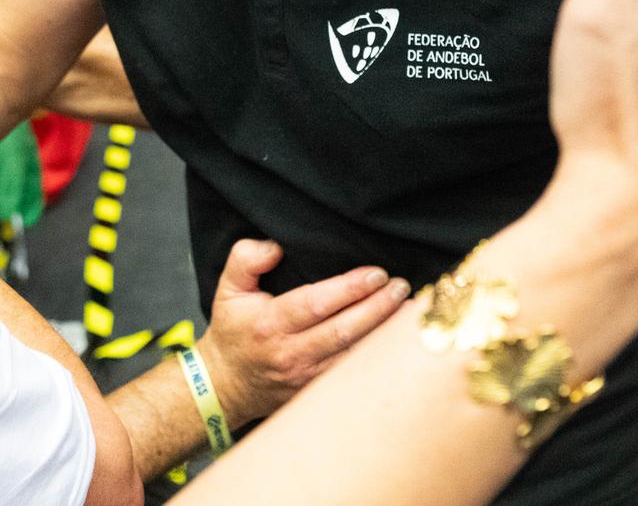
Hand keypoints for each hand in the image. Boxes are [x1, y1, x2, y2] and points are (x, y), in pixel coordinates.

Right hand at [198, 239, 410, 424]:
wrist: (227, 385)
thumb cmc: (233, 331)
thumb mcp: (227, 288)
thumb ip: (246, 259)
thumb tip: (276, 246)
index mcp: (270, 324)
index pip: (315, 304)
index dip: (349, 288)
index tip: (376, 273)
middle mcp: (291, 354)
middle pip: (343, 332)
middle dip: (377, 308)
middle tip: (401, 288)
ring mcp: (307, 378)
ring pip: (354, 357)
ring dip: (385, 335)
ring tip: (410, 311)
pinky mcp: (318, 391)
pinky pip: (354, 373)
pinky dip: (378, 357)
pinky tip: (398, 341)